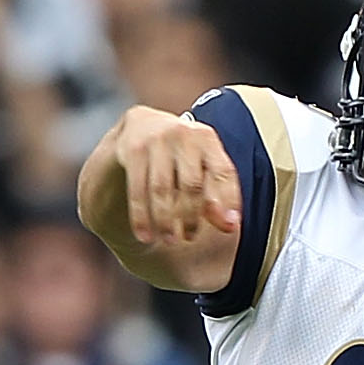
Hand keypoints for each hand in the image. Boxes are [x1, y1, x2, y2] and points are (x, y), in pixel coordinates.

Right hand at [113, 105, 241, 255]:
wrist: (144, 124)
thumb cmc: (183, 152)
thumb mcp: (204, 166)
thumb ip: (217, 195)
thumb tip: (230, 225)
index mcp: (207, 138)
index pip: (223, 172)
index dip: (229, 201)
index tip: (229, 228)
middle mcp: (183, 135)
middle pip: (191, 184)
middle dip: (191, 217)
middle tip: (190, 238)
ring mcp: (156, 141)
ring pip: (162, 189)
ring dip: (166, 221)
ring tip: (170, 240)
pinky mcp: (133, 150)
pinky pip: (137, 190)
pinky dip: (141, 217)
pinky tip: (145, 236)